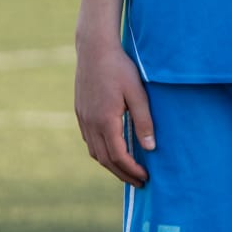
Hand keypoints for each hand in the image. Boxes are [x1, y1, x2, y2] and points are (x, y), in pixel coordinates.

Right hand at [74, 41, 154, 186]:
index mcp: (105, 121)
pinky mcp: (80, 111)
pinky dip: (101, 151)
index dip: (132, 170)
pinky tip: (112, 150)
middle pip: (105, 159)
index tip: (145, 177)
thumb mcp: (137, 93)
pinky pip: (89, 140)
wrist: (94, 49)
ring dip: (110, 165)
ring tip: (127, 170)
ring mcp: (83, 118)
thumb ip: (144, 121)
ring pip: (94, 151)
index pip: (118, 156)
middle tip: (139, 182)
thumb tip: (150, 148)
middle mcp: (90, 123)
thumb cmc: (120, 68)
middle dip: (122, 174)